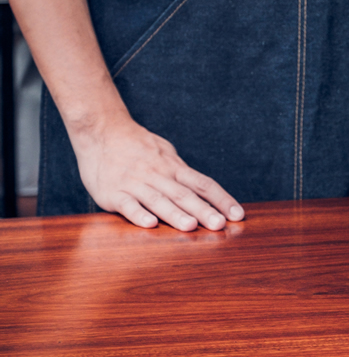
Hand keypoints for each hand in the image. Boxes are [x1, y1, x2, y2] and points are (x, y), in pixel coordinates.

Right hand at [71, 113, 243, 230]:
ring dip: (175, 214)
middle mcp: (158, 175)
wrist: (102, 130)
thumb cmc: (137, 145)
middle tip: (220, 225)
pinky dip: (138, 214)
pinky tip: (150, 224)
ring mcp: (135, 183)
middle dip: (203, 211)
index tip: (238, 215)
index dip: (222, 199)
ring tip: (191, 227)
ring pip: (158, 200)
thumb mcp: (165, 153)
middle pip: (184, 194)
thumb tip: (205, 189)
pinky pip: (127, 204)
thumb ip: (182, 172)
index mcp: (173, 167)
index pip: (203, 184)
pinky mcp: (113, 192)